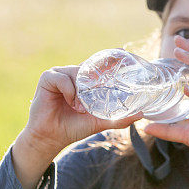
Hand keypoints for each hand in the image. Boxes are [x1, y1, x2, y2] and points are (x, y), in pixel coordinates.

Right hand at [23, 65, 143, 150]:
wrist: (52, 137)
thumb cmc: (74, 128)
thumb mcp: (99, 122)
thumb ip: (119, 119)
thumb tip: (141, 114)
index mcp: (85, 82)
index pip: (98, 65)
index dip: (109, 57)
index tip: (122, 50)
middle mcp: (74, 75)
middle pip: (89, 66)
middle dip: (97, 72)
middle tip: (105, 78)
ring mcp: (60, 74)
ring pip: (77, 72)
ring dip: (81, 90)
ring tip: (80, 106)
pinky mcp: (48, 78)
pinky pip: (63, 78)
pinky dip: (69, 90)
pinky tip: (70, 102)